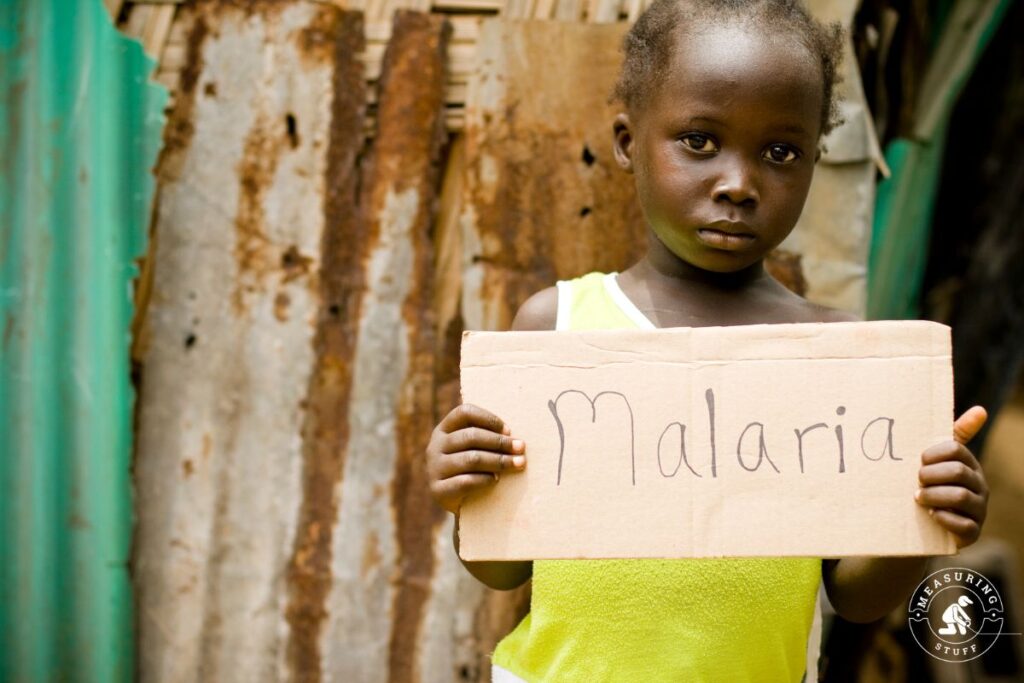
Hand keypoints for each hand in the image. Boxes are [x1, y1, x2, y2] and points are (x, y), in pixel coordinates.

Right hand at [426, 404, 525, 513]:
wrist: (460, 505)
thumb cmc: (473, 470)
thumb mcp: (474, 449)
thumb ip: (486, 438)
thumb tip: (515, 438)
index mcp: (443, 430)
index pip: (464, 412)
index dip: (488, 418)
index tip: (509, 430)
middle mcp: (434, 446)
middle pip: (471, 436)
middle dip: (500, 442)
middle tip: (521, 448)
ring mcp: (434, 468)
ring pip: (471, 459)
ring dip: (498, 461)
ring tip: (517, 464)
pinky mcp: (438, 490)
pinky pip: (466, 481)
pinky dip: (485, 479)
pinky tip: (496, 479)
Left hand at [916, 406, 988, 547]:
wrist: (921, 525)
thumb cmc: (929, 484)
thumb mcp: (936, 460)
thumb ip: (953, 435)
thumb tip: (981, 409)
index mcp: (969, 465)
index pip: (956, 450)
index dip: (933, 454)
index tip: (919, 461)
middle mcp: (979, 486)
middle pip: (958, 472)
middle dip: (931, 476)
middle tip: (916, 481)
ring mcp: (978, 510)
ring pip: (960, 497)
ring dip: (933, 496)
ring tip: (917, 498)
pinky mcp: (972, 533)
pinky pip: (963, 525)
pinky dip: (944, 519)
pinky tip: (931, 515)